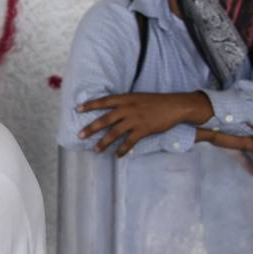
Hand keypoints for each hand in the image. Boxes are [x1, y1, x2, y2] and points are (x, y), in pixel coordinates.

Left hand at [77, 91, 212, 155]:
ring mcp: (135, 120)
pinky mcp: (143, 130)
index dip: (90, 105)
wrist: (175, 105)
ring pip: (115, 133)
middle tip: (80, 136)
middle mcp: (128, 109)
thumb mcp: (137, 97)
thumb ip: (124, 103)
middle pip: (105, 119)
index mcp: (125, 99)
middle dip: (91, 128)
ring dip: (104, 143)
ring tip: (95, 150)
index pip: (104, 101)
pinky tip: (117, 156)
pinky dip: (122, 150)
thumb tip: (112, 109)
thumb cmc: (155, 101)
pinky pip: (130, 142)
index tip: (77, 109)